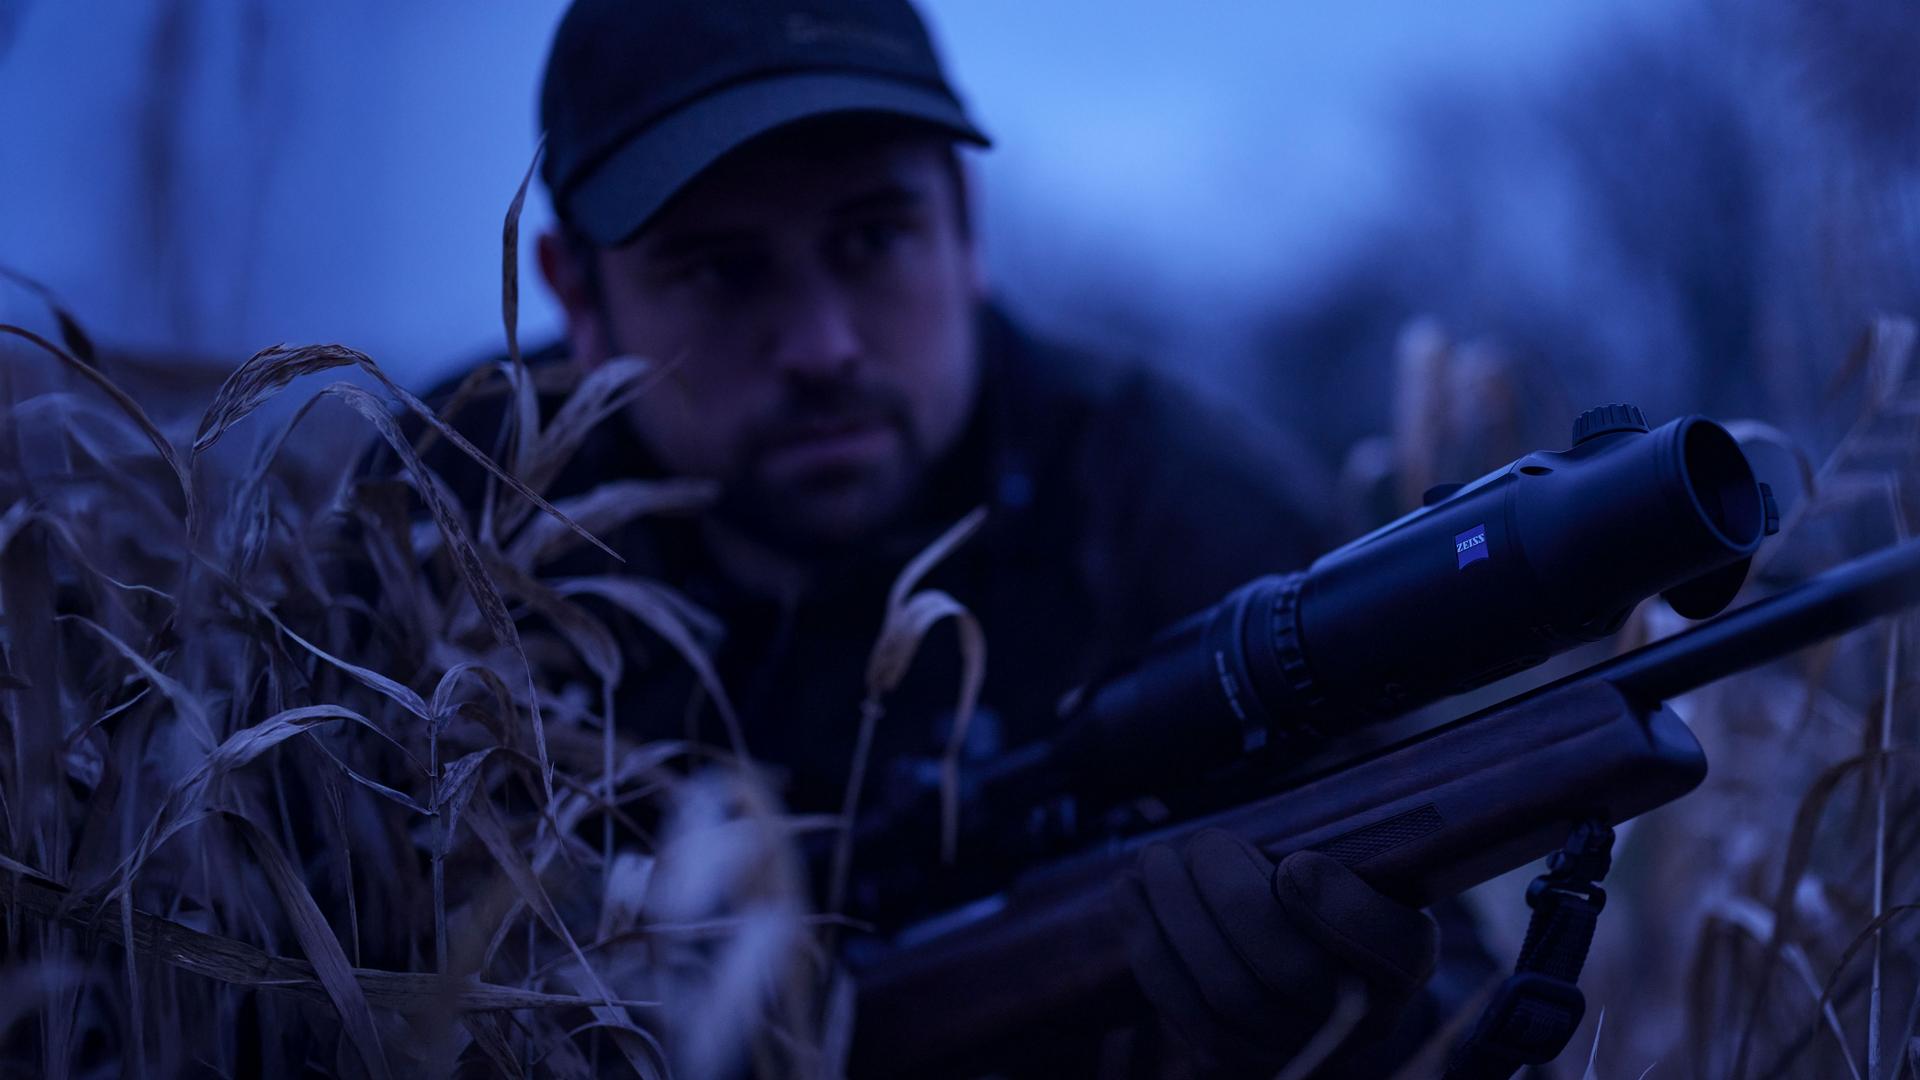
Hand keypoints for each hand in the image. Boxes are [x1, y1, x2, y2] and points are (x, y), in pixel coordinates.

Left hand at [1111, 828, 1437, 1074]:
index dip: (1334, 908)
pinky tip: (1129, 893)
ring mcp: (1294, 1047)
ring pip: (1226, 993)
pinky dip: (1147, 945)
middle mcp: (1363, 1021)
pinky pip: (1183, 1009)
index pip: (1386, 949)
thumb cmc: (1328, 884)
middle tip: (1201, 841)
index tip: (1294, 861)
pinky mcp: (1234, 1055)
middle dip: (1228, 895)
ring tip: (1154, 860)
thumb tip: (1293, 873)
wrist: (1308, 956)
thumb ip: (1336, 863)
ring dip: (1175, 915)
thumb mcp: (1352, 860)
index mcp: (1406, 960)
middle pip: (1288, 970)